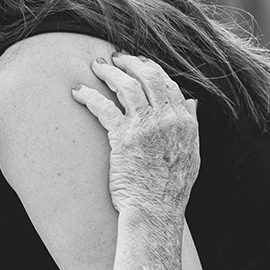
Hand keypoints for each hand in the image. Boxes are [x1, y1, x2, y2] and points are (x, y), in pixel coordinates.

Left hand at [72, 53, 199, 218]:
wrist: (155, 211)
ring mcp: (145, 126)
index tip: (138, 63)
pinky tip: (77, 91)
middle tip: (115, 58)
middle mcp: (167, 119)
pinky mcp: (123, 137)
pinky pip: (103, 107)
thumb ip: (191, 125)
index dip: (151, 69)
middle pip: (149, 76)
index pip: (168, 83)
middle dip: (130, 62)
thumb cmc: (170, 188)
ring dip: (109, 72)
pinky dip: (89, 95)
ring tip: (96, 67)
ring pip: (126, 86)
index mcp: (184, 122)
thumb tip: (191, 101)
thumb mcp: (192, 154)